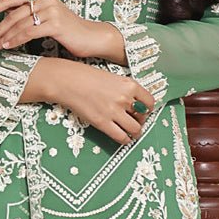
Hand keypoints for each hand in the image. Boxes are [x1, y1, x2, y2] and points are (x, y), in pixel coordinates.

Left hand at [0, 0, 126, 62]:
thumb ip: (29, 14)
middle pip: (13, 13)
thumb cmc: (67, 30)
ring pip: (19, 24)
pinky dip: (16, 40)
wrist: (90, 37)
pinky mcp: (54, 23)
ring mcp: (50, 9)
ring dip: (4, 37)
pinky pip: (29, 32)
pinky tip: (8, 46)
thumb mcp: (46, 17)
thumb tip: (6, 19)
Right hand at [23, 57, 155, 146]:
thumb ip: (125, 90)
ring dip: (135, 133)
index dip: (148, 109)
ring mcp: (114, 111)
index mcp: (129, 84)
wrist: (68, 81)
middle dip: (141, 121)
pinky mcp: (103, 123)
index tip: (144, 111)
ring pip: (135, 129)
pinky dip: (125, 140)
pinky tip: (123, 138)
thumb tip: (134, 104)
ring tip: (131, 132)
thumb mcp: (113, 78)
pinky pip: (121, 137)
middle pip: (143, 117)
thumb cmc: (87, 77)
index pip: (149, 101)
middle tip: (135, 122)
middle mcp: (124, 98)